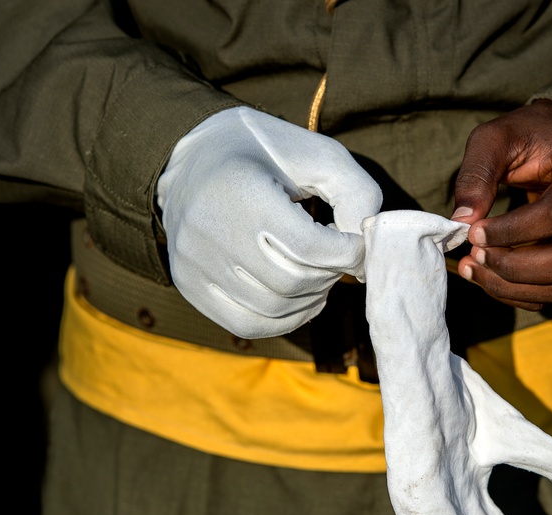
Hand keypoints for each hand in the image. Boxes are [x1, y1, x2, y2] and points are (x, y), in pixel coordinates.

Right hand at [157, 106, 382, 338]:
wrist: (194, 157)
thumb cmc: (266, 153)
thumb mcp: (319, 155)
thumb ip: (356, 194)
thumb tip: (364, 250)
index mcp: (239, 188)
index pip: (309, 247)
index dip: (348, 252)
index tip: (356, 243)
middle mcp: (208, 229)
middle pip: (292, 281)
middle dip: (330, 274)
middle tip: (337, 257)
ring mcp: (193, 261)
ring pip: (273, 308)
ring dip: (311, 298)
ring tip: (319, 272)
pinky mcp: (188, 283)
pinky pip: (246, 323)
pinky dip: (284, 318)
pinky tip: (300, 296)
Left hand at [452, 99, 551, 309]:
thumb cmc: (533, 136)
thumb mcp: (498, 137)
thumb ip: (477, 172)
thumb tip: (462, 221)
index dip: (510, 232)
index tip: (472, 233)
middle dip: (513, 267)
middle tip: (473, 256)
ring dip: (513, 287)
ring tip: (472, 269)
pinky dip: (520, 294)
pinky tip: (489, 278)